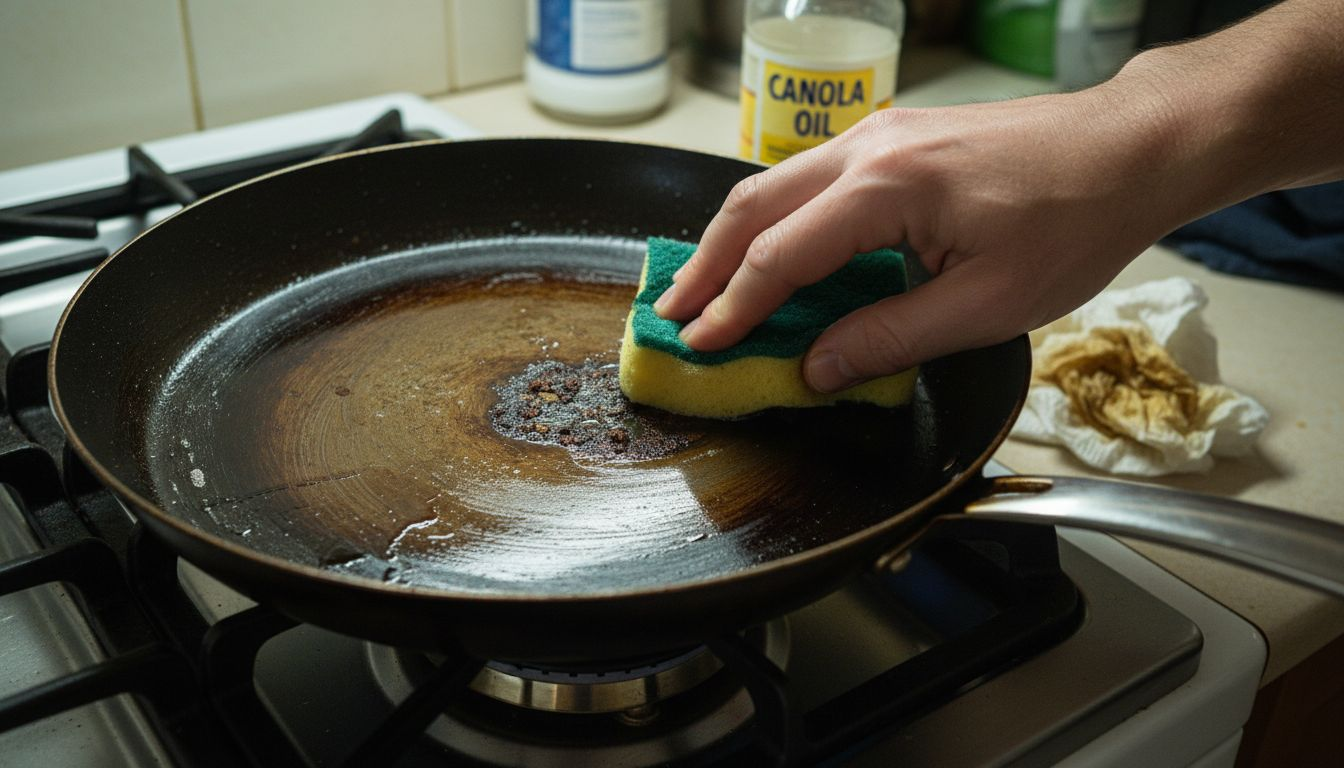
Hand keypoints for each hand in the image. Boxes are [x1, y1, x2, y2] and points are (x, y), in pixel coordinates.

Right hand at [655, 88, 1194, 392]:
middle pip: (754, 207)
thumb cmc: (1072, 222)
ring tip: (700, 288)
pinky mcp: (893, 137)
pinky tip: (767, 254)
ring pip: (774, 185)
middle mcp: (867, 148)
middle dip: (704, 266)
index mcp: (886, 188)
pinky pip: (809, 178)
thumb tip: (815, 368)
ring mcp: (878, 134)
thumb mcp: (984, 305)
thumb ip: (889, 338)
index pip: (780, 257)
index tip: (697, 345)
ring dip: (731, 239)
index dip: (733, 308)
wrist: (1129, 148)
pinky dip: (774, 220)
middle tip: (669, 315)